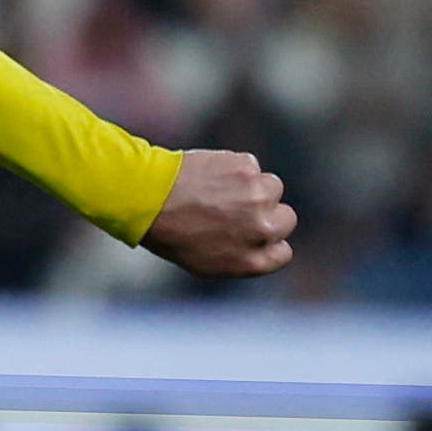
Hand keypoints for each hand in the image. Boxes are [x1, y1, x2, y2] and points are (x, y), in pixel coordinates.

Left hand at [144, 149, 294, 280]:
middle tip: (232, 209)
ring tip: (216, 192)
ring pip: (272, 188)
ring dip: (251, 188)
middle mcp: (263, 229)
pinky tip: (208, 176)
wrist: (146, 197)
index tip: (246, 233)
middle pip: (285, 219)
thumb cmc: (170, 234)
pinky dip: (234, 168)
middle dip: (265, 213)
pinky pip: (251, 167)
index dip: (265, 242)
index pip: (282, 252)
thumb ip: (244, 257)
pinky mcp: (247, 168)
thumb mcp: (206, 264)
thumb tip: (267, 246)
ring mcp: (258, 197)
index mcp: (253, 260)